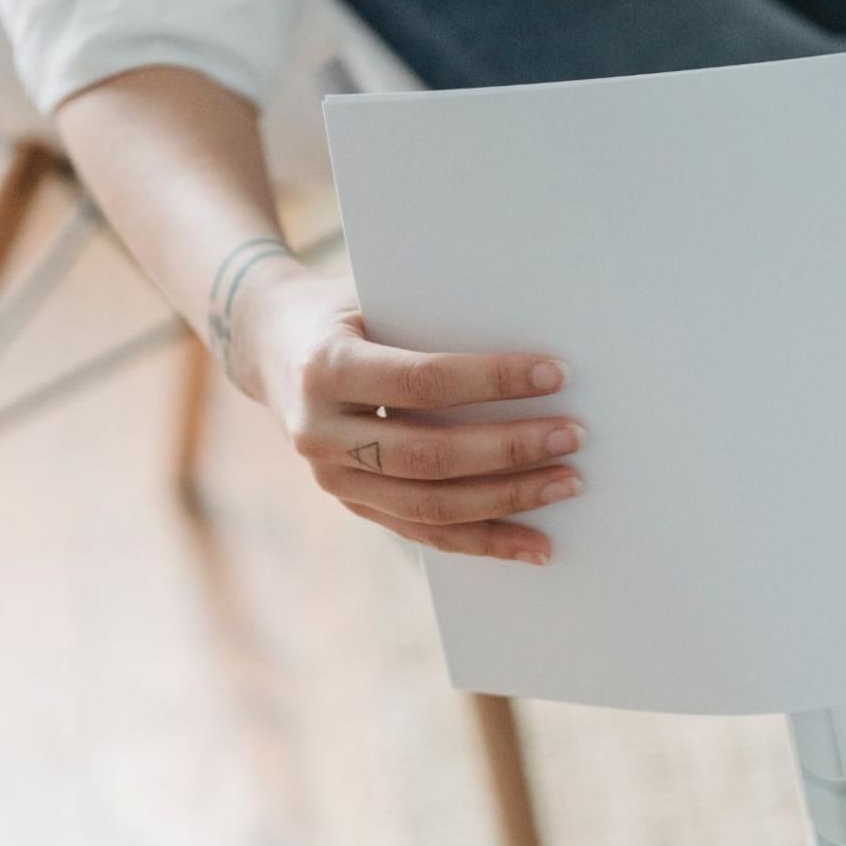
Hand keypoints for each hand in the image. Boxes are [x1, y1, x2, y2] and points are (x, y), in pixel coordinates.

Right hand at [241, 271, 583, 563]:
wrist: (272, 346)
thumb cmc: (347, 310)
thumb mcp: (377, 300)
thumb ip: (434, 327)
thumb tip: (535, 357)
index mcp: (326, 368)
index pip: (421, 383)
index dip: (493, 381)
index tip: (556, 375)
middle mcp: (320, 432)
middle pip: (430, 455)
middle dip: (510, 449)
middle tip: (573, 436)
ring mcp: (333, 479)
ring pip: (432, 507)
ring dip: (508, 500)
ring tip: (567, 484)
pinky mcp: (354, 505)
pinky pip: (427, 534)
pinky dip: (487, 541)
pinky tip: (536, 545)